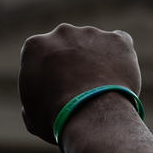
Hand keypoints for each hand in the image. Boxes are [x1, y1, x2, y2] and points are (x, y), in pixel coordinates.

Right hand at [19, 24, 141, 144]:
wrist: (91, 116)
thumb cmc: (56, 119)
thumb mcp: (32, 115)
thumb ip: (34, 100)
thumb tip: (41, 100)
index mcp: (35, 46)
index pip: (40, 54)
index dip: (49, 71)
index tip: (57, 87)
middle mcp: (62, 33)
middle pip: (67, 44)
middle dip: (72, 60)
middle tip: (81, 85)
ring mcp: (91, 34)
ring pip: (94, 43)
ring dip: (96, 59)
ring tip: (102, 87)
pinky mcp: (117, 40)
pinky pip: (119, 42)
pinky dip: (119, 55)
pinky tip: (119, 74)